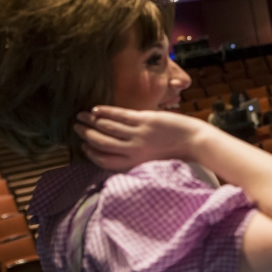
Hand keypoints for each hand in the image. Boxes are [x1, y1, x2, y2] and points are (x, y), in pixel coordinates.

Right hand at [73, 106, 207, 170]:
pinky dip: (105, 112)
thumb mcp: (152, 160)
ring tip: (80, 116)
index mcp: (134, 163)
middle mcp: (133, 150)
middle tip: (76, 128)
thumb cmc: (176, 152)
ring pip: (106, 128)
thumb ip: (135, 157)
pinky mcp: (145, 120)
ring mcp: (138, 135)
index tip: (84, 146)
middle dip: (86, 135)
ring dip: (90, 121)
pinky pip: (119, 115)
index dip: (91, 153)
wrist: (195, 142)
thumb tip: (119, 152)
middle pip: (101, 143)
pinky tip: (96, 109)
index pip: (105, 160)